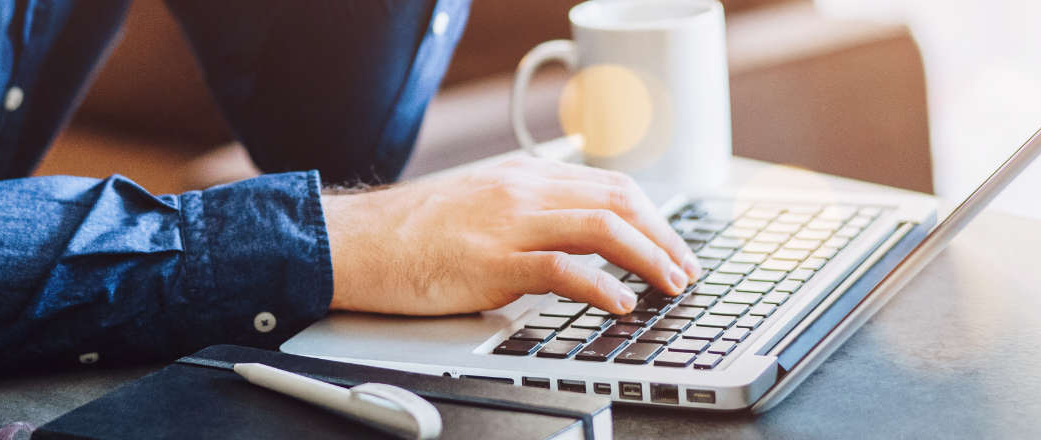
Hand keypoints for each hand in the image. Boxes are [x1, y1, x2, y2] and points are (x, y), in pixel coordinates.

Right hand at [322, 157, 701, 315]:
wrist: (355, 243)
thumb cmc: (408, 235)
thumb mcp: (478, 206)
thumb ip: (524, 214)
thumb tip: (570, 243)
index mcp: (522, 175)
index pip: (608, 185)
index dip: (652, 216)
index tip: (672, 244)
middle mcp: (523, 190)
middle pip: (618, 201)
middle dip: (663, 237)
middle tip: (686, 270)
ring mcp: (509, 223)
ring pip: (602, 227)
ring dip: (649, 258)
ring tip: (670, 286)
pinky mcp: (493, 261)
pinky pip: (562, 268)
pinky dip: (602, 286)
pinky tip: (621, 303)